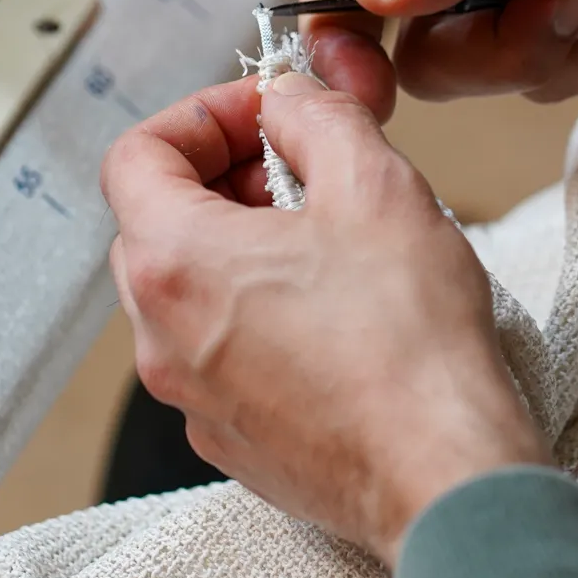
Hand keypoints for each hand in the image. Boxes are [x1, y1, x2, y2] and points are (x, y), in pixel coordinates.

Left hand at [101, 72, 549, 563]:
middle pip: (156, 223)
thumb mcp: (374, 183)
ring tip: (329, 244)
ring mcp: (191, 397)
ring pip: (190, 294)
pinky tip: (336, 318)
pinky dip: (260, 319)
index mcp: (175, 261)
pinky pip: (222, 356)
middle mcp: (161, 336)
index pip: (135, 155)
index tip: (263, 117)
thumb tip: (289, 101)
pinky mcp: (232, 441)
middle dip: (223, 181)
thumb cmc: (409, 344)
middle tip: (299, 173)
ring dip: (243, 251)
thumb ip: (315, 116)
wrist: (443, 476)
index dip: (201, 117)